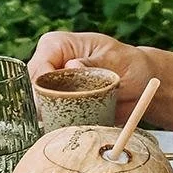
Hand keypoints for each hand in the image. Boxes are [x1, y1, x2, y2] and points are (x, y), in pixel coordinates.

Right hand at [28, 30, 155, 118]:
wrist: (140, 85)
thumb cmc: (130, 65)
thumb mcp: (116, 60)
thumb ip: (94, 64)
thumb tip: (72, 65)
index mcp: (56, 45)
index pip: (38, 68)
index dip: (45, 86)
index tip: (62, 99)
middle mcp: (47, 65)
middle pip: (32, 90)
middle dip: (48, 105)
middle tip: (71, 113)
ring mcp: (49, 88)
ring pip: (37, 108)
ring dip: (55, 116)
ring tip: (79, 118)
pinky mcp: (56, 106)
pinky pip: (48, 119)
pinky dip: (60, 125)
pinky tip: (76, 127)